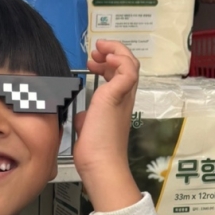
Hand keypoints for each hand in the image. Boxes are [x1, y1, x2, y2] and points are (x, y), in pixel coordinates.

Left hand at [73, 40, 141, 212]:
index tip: (92, 63)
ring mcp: (123, 97)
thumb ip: (87, 118)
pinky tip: (105, 59)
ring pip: (131, 64)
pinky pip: (128, 70)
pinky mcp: (118, 96)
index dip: (108, 64)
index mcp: (117, 104)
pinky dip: (119, 59)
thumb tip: (82, 116)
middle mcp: (124, 99)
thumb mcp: (87, 128)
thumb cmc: (95, 152)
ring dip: (115, 51)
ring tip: (98, 51)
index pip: (121, 76)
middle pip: (129, 65)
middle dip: (112, 53)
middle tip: (95, 52)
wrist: (100, 163)